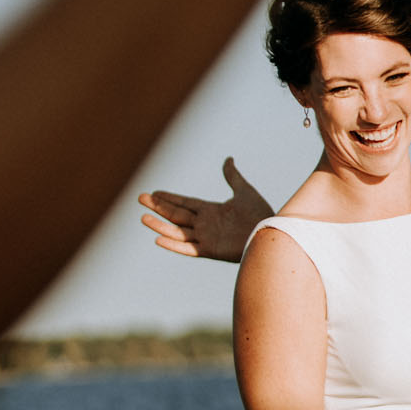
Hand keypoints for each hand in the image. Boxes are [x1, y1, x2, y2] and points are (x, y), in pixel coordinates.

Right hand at [139, 157, 270, 262]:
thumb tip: (228, 159)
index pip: (185, 203)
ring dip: (160, 224)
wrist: (270, 230)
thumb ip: (232, 176)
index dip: (169, 198)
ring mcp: (206, 237)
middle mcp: (206, 224)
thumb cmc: (260, 213)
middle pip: (177, 214)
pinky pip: (188, 248)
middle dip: (158, 207)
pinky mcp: (210, 250)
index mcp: (211, 211)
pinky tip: (158, 239)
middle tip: (140, 198)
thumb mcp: (244, 190)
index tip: (154, 192)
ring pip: (177, 230)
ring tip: (142, 218)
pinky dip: (173, 244)